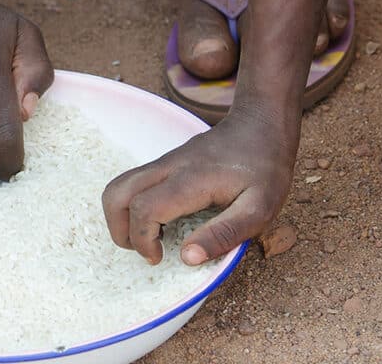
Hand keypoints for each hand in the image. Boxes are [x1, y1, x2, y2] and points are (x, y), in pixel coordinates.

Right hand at [101, 115, 297, 264]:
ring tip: (148, 238)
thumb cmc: (265, 168)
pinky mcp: (165, 162)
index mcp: (190, 181)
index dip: (142, 240)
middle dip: (119, 230)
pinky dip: (133, 207)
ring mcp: (164, 162)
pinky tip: (162, 221)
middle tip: (145, 250)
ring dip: (122, 217)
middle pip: (116, 194)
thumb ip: (225, 234)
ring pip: (119, 186)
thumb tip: (187, 258)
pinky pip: (133, 183)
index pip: (144, 209)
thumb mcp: (260, 209)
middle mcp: (169, 167)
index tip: (160, 258)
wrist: (262, 124)